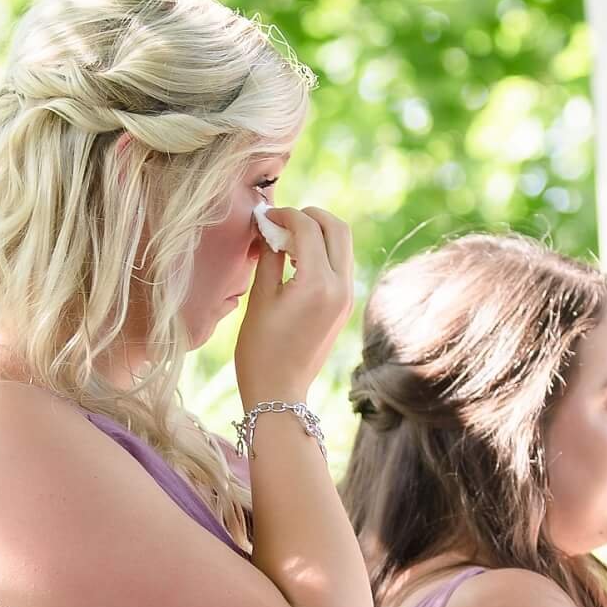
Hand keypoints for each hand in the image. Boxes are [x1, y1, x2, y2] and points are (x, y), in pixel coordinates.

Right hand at [234, 205, 353, 406]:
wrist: (280, 391)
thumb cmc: (261, 350)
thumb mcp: (260, 299)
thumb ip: (269, 257)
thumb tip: (269, 228)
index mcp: (317, 284)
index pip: (308, 228)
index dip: (285, 214)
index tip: (265, 216)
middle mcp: (340, 287)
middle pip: (337, 228)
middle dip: (310, 215)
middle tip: (282, 220)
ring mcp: (347, 296)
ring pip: (342, 244)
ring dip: (318, 232)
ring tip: (286, 239)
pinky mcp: (345, 305)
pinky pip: (340, 264)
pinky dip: (323, 251)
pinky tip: (296, 259)